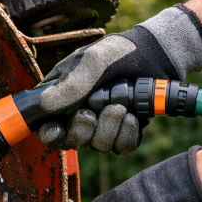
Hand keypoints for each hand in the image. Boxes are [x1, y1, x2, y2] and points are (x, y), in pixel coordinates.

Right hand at [36, 4, 201, 154]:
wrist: (157, 56)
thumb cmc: (120, 53)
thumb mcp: (93, 61)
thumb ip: (71, 84)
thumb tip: (44, 105)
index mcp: (63, 98)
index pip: (46, 127)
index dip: (49, 134)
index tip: (57, 128)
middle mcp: (80, 115)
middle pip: (70, 142)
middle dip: (81, 131)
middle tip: (91, 114)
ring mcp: (103, 126)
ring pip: (98, 145)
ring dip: (110, 128)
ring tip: (121, 106)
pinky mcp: (124, 132)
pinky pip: (121, 148)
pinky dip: (127, 134)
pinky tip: (133, 117)